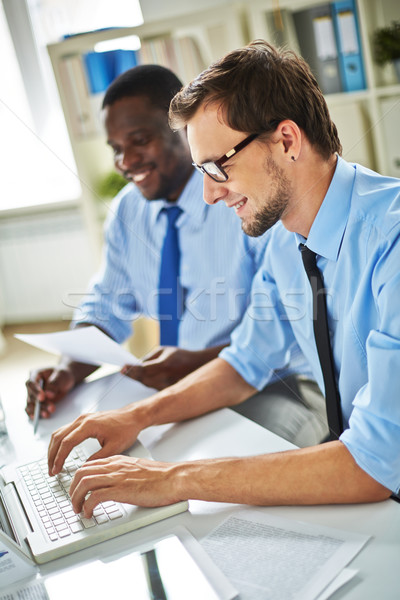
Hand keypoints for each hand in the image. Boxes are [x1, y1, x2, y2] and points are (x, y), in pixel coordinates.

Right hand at [25, 367, 74, 419]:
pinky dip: (34, 414)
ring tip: (47, 414)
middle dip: (40, 404)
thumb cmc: (63, 375)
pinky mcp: (37, 402)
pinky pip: (32, 409)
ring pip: (31, 404)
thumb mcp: (61, 376)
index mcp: (35, 374)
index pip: (31, 383)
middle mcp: (32, 385)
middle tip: (51, 408)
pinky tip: (36, 418)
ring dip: (39, 410)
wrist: (66, 380)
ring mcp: (34, 394)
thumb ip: (55, 384)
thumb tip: (48, 394)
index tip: (42, 398)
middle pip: (31, 396)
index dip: (35, 391)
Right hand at [47, 408, 140, 475]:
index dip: (59, 458)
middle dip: (52, 455)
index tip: (56, 470)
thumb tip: (83, 469)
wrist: (133, 416)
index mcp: (89, 425)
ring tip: (53, 464)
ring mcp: (82, 419)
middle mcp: (82, 420)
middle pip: (58, 437)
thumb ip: (97, 459)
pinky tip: (60, 451)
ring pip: (59, 433)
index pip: (67, 443)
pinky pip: (65, 430)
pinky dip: (59, 442)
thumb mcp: (114, 448)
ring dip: (53, 448)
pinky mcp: (84, 420)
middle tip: (51, 471)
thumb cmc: (126, 429)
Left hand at [69, 455, 183, 516]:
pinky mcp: (121, 490)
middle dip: (72, 489)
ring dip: (76, 498)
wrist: (174, 478)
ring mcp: (117, 477)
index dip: (78, 478)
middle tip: (74, 502)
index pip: (89, 465)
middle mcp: (114, 466)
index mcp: (118, 461)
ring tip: (78, 510)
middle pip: (81, 472)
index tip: (77, 490)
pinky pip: (95, 496)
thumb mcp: (138, 469)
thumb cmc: (162, 476)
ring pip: (84, 483)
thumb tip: (117, 484)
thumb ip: (124, 473)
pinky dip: (87, 506)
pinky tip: (90, 514)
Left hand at [121, 346, 210, 389]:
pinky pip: (152, 386)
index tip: (122, 367)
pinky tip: (141, 377)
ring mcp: (167, 386)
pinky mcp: (168, 391)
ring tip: (129, 372)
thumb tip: (137, 364)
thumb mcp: (164, 350)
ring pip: (146, 384)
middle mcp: (165, 378)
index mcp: (164, 365)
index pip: (143, 369)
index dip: (131, 369)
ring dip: (138, 378)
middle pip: (143, 379)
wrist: (198, 366)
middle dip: (132, 374)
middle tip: (123, 369)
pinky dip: (146, 381)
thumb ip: (149, 357)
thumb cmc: (180, 356)